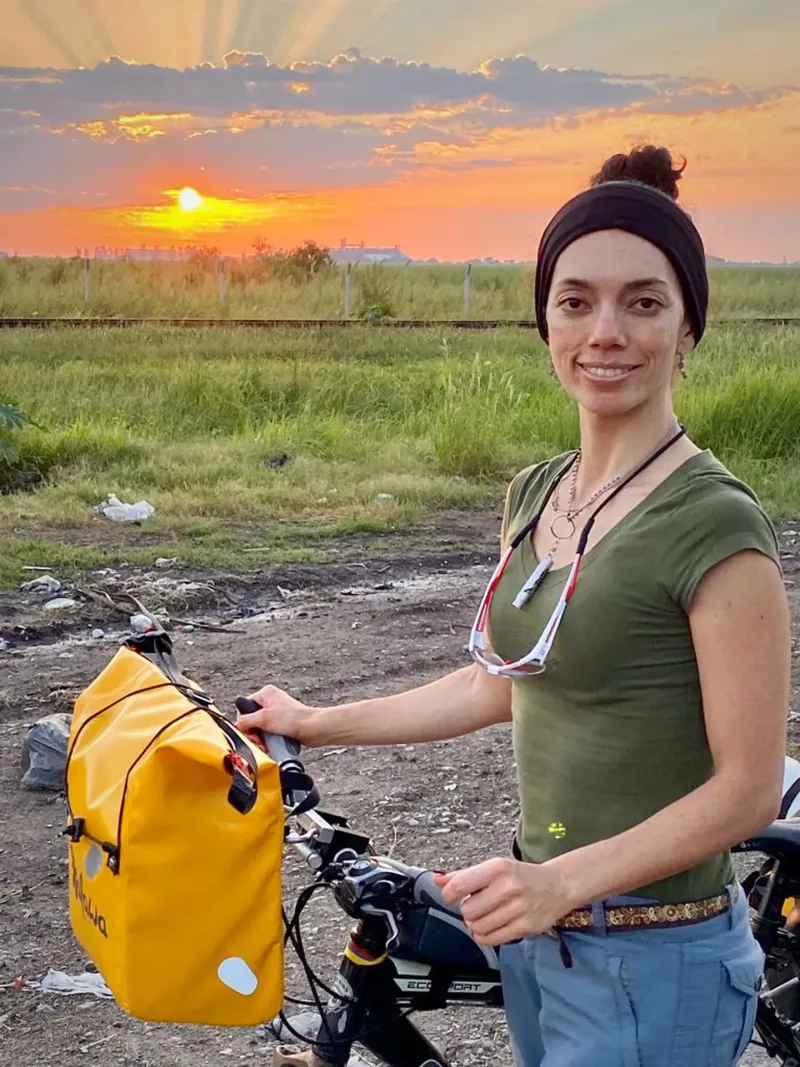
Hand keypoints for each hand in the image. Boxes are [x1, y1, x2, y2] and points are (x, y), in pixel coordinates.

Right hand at [235, 684, 315, 749]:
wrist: (313, 729)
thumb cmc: (293, 719)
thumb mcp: (263, 718)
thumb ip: (246, 721)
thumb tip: (237, 725)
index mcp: (266, 693)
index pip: (245, 707)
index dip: (245, 721)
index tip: (250, 731)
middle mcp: (271, 701)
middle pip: (252, 720)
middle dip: (254, 733)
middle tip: (259, 741)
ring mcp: (277, 713)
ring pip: (261, 729)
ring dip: (262, 739)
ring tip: (267, 745)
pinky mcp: (283, 724)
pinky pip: (270, 734)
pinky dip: (270, 741)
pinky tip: (273, 746)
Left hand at [433, 857, 574, 945]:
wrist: (558, 885)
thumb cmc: (522, 876)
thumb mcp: (494, 868)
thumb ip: (464, 876)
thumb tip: (437, 881)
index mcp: (498, 868)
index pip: (460, 885)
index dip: (450, 894)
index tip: (452, 896)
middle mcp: (508, 887)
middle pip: (467, 911)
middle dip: (468, 911)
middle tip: (478, 906)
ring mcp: (518, 908)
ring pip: (478, 927)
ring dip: (476, 924)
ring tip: (486, 916)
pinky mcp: (525, 927)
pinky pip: (492, 939)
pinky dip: (485, 936)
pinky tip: (491, 926)